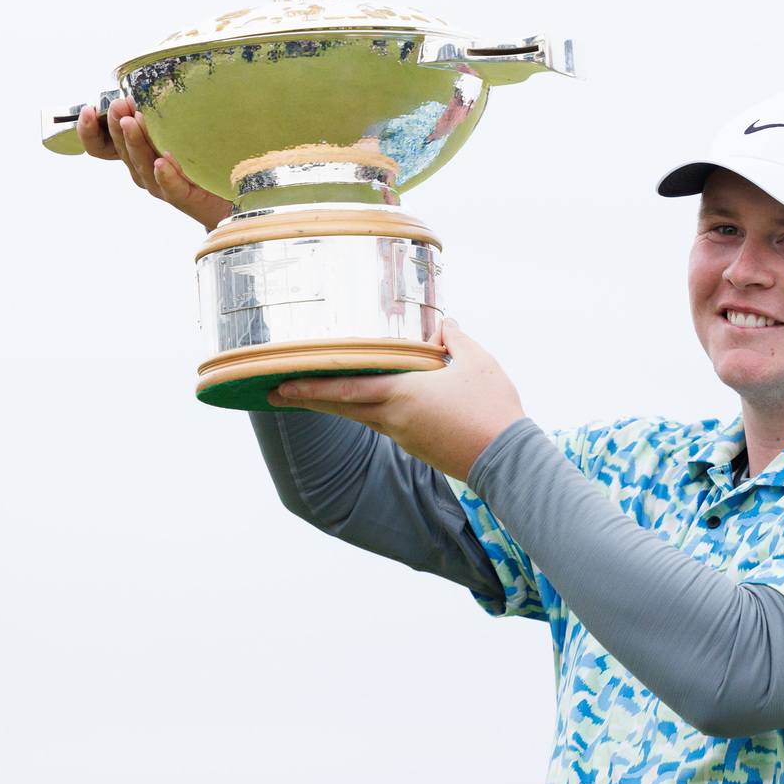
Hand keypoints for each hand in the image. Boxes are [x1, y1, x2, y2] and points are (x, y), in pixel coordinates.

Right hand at [77, 96, 231, 230]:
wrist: (234, 192)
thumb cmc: (204, 157)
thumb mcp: (179, 128)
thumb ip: (162, 114)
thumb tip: (150, 86)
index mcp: (137, 154)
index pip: (101, 147)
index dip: (88, 131)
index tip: (88, 109)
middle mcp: (144, 170)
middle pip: (122, 150)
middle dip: (117, 126)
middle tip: (118, 105)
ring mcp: (161, 185)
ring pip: (143, 165)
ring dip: (136, 142)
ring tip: (132, 122)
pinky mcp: (183, 197)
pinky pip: (171, 186)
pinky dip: (166, 175)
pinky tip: (162, 162)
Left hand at [267, 319, 525, 481]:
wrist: (506, 459)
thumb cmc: (492, 407)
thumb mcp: (478, 363)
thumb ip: (457, 340)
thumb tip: (446, 324)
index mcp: (403, 394)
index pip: (346, 388)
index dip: (310, 385)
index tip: (280, 382)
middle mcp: (394, 419)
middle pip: (343, 406)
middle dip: (308, 398)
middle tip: (277, 393)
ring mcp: (404, 437)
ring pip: (362, 417)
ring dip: (337, 405)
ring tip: (318, 395)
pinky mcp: (417, 448)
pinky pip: (385, 425)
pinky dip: (368, 412)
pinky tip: (374, 404)